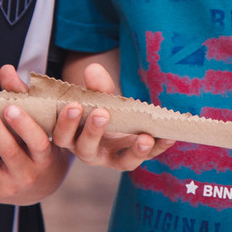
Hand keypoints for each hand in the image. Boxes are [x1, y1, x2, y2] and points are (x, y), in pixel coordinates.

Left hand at [0, 65, 69, 204]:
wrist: (40, 187)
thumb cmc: (40, 147)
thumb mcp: (40, 124)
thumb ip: (23, 96)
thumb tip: (5, 70)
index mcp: (45, 157)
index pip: (37, 141)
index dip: (23, 125)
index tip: (10, 107)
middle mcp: (27, 175)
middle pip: (9, 153)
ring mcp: (6, 188)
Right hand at [50, 63, 173, 170]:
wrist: (115, 121)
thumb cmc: (98, 108)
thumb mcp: (97, 97)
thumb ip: (97, 86)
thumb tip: (93, 69)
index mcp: (72, 137)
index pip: (63, 136)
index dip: (66, 123)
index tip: (73, 105)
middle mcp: (91, 152)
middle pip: (87, 148)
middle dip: (93, 131)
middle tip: (101, 114)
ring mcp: (114, 159)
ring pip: (122, 162)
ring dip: (134, 151)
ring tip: (144, 137)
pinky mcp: (135, 157)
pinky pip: (148, 155)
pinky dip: (160, 146)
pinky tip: (169, 135)